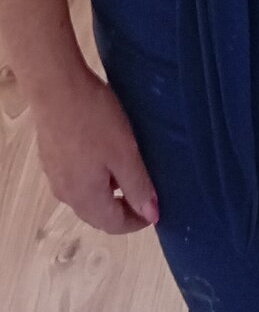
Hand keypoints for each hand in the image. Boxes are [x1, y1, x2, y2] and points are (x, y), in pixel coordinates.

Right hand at [33, 62, 159, 233]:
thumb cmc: (94, 119)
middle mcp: (66, 193)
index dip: (137, 221)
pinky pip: (76, 177)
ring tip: (126, 170)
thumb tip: (151, 215)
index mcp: (86, 198)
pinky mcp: (50, 155)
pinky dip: (93, 177)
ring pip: (86, 196)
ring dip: (108, 193)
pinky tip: (103, 153)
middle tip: (144, 193)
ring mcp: (54, 174)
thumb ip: (139, 186)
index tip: (156, 209)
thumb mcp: (124, 153)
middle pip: (97, 214)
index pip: (114, 225)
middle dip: (122, 210)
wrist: (55, 86)